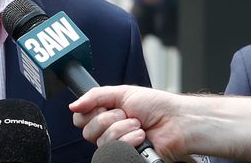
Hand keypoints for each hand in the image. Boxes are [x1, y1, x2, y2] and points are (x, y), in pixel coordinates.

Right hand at [69, 85, 190, 161]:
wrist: (177, 121)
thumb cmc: (156, 106)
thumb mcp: (122, 93)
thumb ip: (94, 96)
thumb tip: (73, 106)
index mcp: (105, 116)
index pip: (80, 120)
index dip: (90, 113)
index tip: (105, 106)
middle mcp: (109, 132)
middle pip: (89, 132)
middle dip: (110, 120)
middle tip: (127, 114)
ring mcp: (118, 146)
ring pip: (103, 142)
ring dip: (123, 130)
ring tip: (139, 126)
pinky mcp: (127, 157)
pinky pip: (115, 153)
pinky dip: (129, 143)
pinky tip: (141, 138)